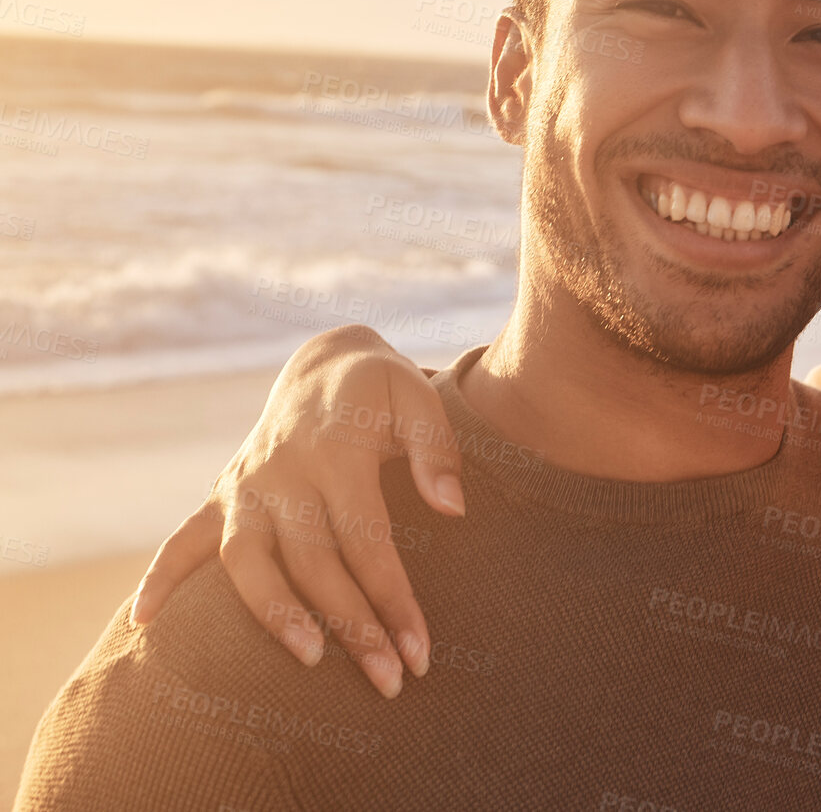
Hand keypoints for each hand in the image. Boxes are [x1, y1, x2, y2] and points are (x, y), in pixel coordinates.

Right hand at [130, 325, 464, 697]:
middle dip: (353, 627)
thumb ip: (437, 451)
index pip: (367, 541)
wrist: (325, 365)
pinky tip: (142, 623)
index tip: (419, 652)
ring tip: (309, 661)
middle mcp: (283, 472)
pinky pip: (182, 538)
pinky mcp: (221, 493)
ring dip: (274, 615)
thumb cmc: (382, 390)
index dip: (393, 599)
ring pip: (248, 561)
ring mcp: (246, 485)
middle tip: (389, 682)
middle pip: (315, 563)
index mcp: (336, 452)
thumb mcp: (419, 400)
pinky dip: (159, 577)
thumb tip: (452, 510)